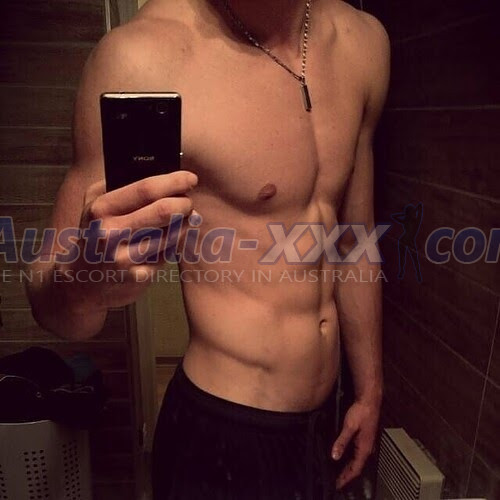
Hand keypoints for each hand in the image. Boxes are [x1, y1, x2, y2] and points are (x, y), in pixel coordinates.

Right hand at [56, 170, 197, 312]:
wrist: (79, 282)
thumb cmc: (94, 235)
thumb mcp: (96, 205)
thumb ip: (122, 186)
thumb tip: (165, 175)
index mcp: (101, 208)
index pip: (146, 189)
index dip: (174, 182)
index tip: (191, 179)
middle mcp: (110, 234)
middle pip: (164, 211)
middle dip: (185, 204)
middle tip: (189, 203)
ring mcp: (124, 258)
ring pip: (171, 234)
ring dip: (185, 224)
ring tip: (185, 219)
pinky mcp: (138, 277)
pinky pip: (167, 254)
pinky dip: (173, 245)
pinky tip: (169, 241)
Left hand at [331, 399, 380, 489]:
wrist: (369, 400)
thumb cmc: (362, 412)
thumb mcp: (349, 427)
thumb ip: (342, 442)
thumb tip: (335, 455)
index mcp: (364, 448)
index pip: (355, 469)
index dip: (346, 478)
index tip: (338, 484)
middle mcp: (367, 447)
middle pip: (356, 466)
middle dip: (347, 474)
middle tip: (337, 481)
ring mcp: (366, 442)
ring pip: (357, 460)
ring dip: (348, 467)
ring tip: (339, 472)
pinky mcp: (364, 437)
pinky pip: (357, 452)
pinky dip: (350, 458)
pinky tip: (344, 456)